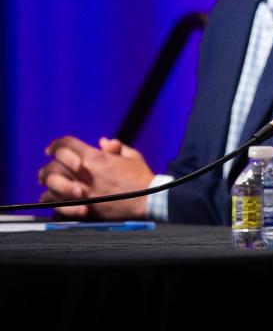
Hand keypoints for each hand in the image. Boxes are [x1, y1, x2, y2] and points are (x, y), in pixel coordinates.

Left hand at [38, 136, 153, 219]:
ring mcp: (82, 191)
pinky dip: (52, 200)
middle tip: (51, 165)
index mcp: (96, 158)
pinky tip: (55, 197)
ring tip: (50, 181)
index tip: (52, 149)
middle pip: (54, 164)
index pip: (66, 144)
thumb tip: (104, 142)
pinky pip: (56, 203)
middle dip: (50, 163)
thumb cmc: (142, 178)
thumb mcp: (132, 156)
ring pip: (51, 183)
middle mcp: (85, 173)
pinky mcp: (82, 207)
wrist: (148, 200)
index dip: (56, 144)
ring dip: (49, 181)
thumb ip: (116, 147)